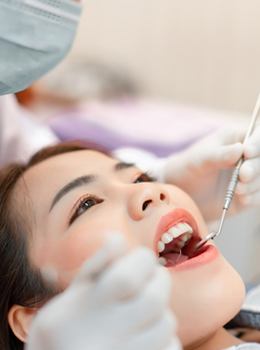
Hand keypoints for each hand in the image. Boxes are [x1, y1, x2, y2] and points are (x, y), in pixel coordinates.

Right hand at [26, 235, 180, 349]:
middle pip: (154, 299)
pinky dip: (165, 337)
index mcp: (89, 307)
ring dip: (161, 310)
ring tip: (144, 311)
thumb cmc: (65, 327)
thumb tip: (116, 236)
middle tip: (150, 279)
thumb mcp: (73, 293)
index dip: (142, 260)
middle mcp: (108, 335)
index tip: (140, 259)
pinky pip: (171, 348)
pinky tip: (146, 334)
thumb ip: (96, 264)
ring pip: (166, 323)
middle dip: (159, 280)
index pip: (127, 277)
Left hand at [160, 124, 259, 220]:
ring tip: (238, 190)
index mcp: (235, 139)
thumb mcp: (201, 160)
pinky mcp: (248, 194)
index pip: (257, 135)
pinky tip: (241, 199)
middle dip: (255, 167)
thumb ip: (220, 154)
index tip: (248, 152)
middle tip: (243, 175)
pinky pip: (258, 196)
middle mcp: (246, 156)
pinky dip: (253, 197)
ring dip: (254, 184)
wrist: (183, 193)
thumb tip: (241, 148)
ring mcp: (248, 175)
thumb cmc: (189, 168)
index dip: (257, 143)